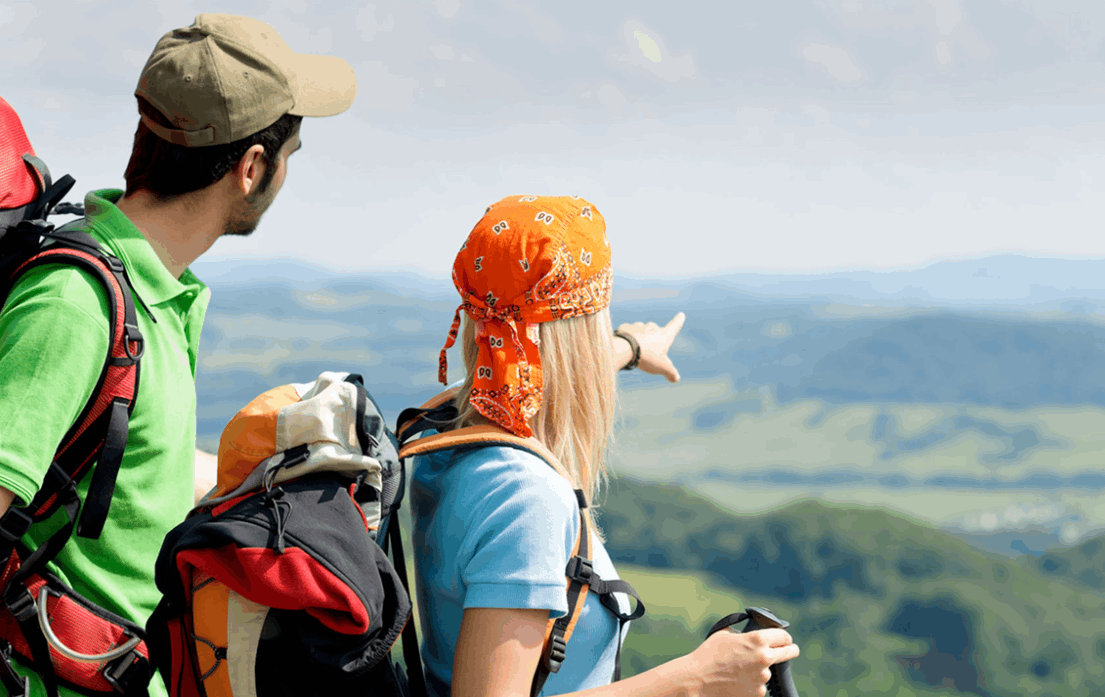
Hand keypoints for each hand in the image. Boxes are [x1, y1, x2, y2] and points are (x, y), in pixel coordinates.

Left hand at [616, 312, 685, 381]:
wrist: (625, 349)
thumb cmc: (647, 357)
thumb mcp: (661, 367)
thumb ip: (670, 372)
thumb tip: (676, 378)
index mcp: (664, 336)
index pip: (674, 326)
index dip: (678, 321)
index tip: (681, 315)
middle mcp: (652, 328)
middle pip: (655, 329)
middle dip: (654, 336)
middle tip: (651, 350)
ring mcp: (638, 326)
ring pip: (641, 328)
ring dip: (640, 335)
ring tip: (637, 347)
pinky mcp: (625, 327)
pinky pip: (628, 330)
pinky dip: (628, 335)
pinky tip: (625, 344)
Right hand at [682, 628, 798, 696]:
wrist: (698, 679)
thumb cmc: (708, 654)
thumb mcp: (726, 633)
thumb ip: (743, 630)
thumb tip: (750, 627)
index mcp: (758, 639)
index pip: (784, 637)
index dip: (785, 638)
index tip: (785, 640)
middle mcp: (764, 658)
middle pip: (790, 652)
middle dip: (789, 650)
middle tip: (787, 651)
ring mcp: (762, 677)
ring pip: (769, 670)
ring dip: (761, 670)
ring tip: (740, 669)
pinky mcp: (758, 693)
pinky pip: (760, 685)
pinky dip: (752, 683)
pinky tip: (737, 680)